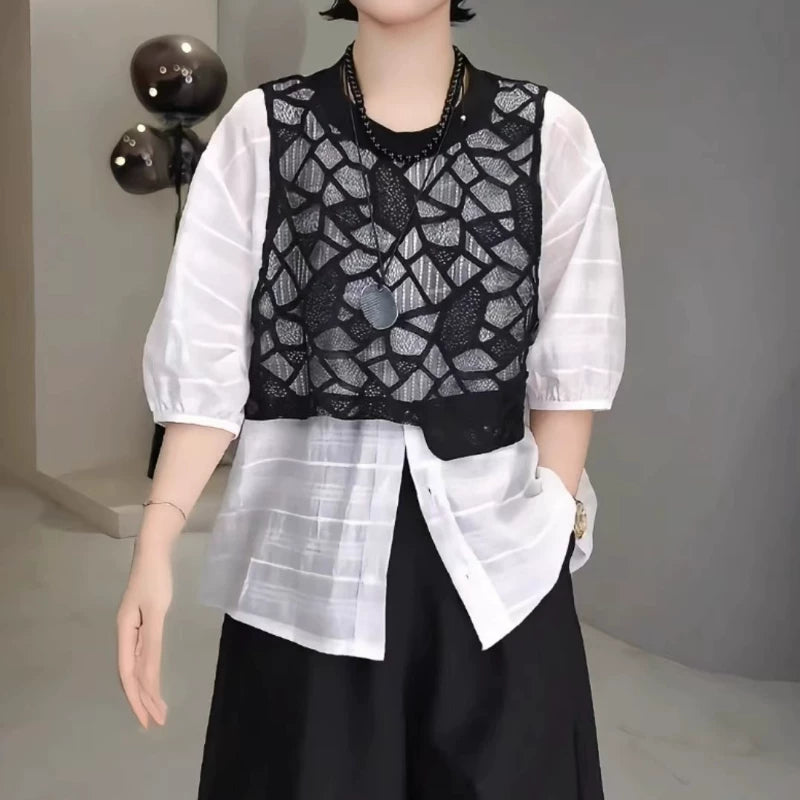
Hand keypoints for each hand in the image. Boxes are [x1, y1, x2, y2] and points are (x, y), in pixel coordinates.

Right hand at [116, 540, 172, 728]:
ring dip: (147, 688)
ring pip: (137, 666)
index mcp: (124, 632)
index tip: (147, 718)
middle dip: (143, 699)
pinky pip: (143, 654)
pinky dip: (149, 671)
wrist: (154, 552)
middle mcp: (126, 634)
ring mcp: (133, 629)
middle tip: (157, 722)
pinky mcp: (143, 622)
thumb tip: (147, 676)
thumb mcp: (156, 611)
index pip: (129, 673)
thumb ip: (151, 644)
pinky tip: (154, 681)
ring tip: (159, 708)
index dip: (137, 697)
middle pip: (131, 674)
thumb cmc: (155, 579)